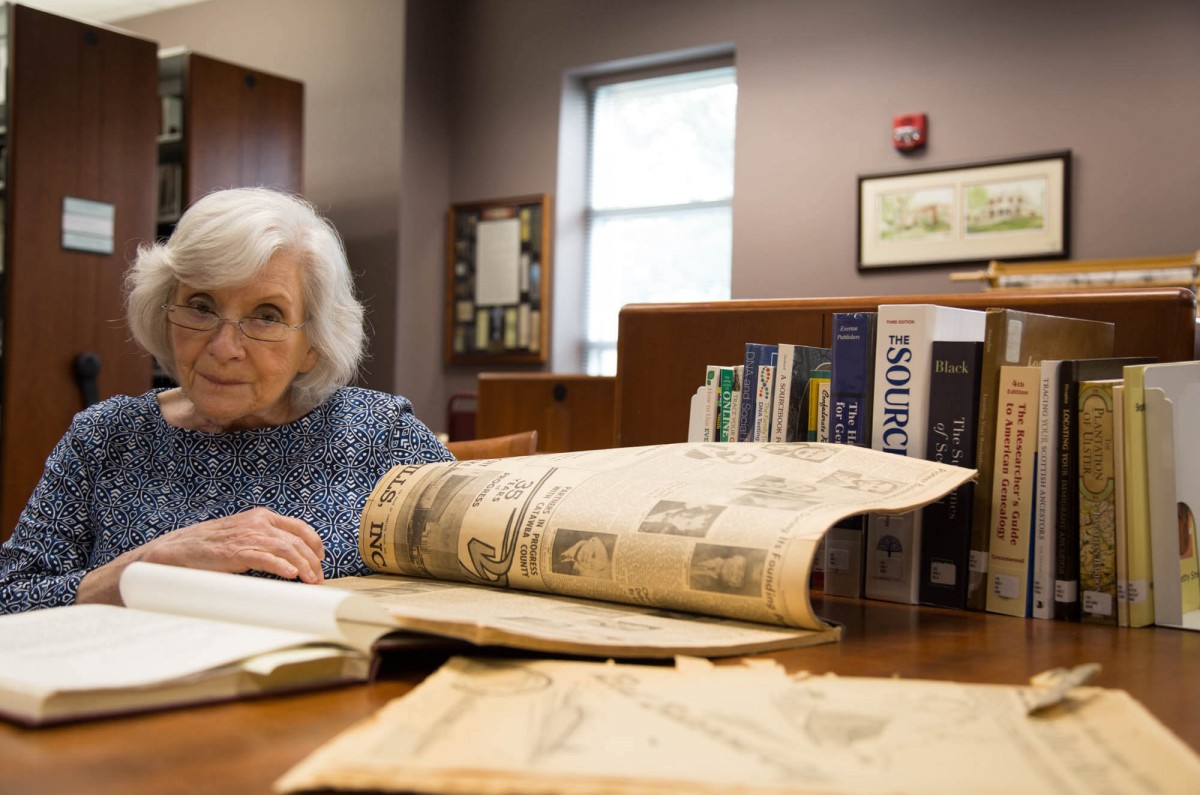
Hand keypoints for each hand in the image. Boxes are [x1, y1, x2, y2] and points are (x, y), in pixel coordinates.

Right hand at [137, 508, 326, 582]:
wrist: (178, 549)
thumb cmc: (211, 545)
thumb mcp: (243, 534)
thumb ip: (264, 539)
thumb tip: (289, 557)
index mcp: (262, 516)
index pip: (299, 527)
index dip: (315, 543)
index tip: (321, 558)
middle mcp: (258, 522)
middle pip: (297, 541)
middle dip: (312, 560)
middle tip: (318, 578)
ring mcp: (247, 536)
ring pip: (286, 549)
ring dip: (303, 566)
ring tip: (312, 580)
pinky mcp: (236, 552)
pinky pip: (265, 558)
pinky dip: (281, 566)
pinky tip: (292, 575)